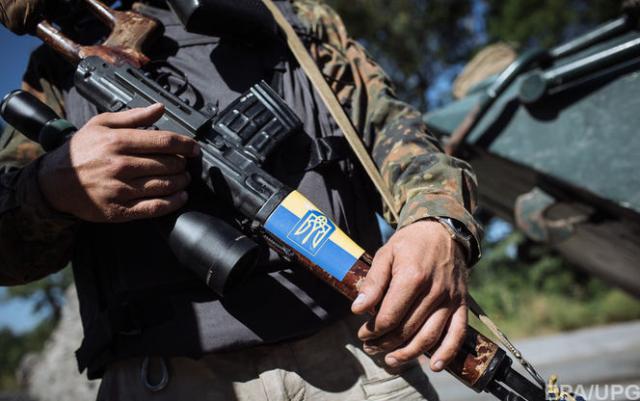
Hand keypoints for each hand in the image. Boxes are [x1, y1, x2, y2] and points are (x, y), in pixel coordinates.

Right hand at [38, 103, 198, 221]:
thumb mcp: (101, 124)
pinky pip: (154, 208)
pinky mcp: (119, 210)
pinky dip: (173, 203)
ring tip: (184, 178)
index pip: (163, 141)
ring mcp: (120, 189)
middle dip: (182, 164)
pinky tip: (180, 197)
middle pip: (167, 164)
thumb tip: (160, 108)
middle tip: (186, 164)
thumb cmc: (81, 150)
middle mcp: (120, 165)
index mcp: (118, 141)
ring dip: (181, 182)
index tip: (194, 148)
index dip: (185, 145)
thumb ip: (133, 116)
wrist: (54, 182)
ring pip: (164, 185)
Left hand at [351, 220, 467, 371]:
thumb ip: (373, 282)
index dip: (373, 330)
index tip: (362, 333)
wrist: (443, 231)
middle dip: (385, 343)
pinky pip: (457, 333)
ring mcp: (450, 299)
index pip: (390, 316)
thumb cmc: (410, 243)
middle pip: (407, 329)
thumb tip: (357, 309)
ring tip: (390, 359)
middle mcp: (434, 291)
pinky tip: (435, 366)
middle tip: (370, 347)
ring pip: (429, 337)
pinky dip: (447, 353)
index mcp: (412, 277)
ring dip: (408, 353)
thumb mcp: (385, 254)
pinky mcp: (462, 304)